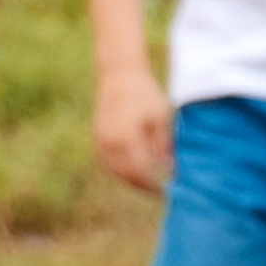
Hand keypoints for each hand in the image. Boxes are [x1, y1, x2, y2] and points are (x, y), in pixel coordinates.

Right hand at [93, 62, 172, 194]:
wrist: (120, 75)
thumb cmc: (145, 94)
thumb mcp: (161, 118)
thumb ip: (164, 146)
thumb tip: (168, 169)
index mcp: (128, 138)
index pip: (141, 172)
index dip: (153, 184)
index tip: (166, 190)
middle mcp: (111, 143)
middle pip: (126, 175)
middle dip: (142, 185)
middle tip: (157, 190)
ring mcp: (101, 141)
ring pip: (114, 171)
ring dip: (130, 180)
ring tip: (146, 182)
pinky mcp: (97, 138)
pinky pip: (107, 162)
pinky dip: (119, 170)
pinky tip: (133, 170)